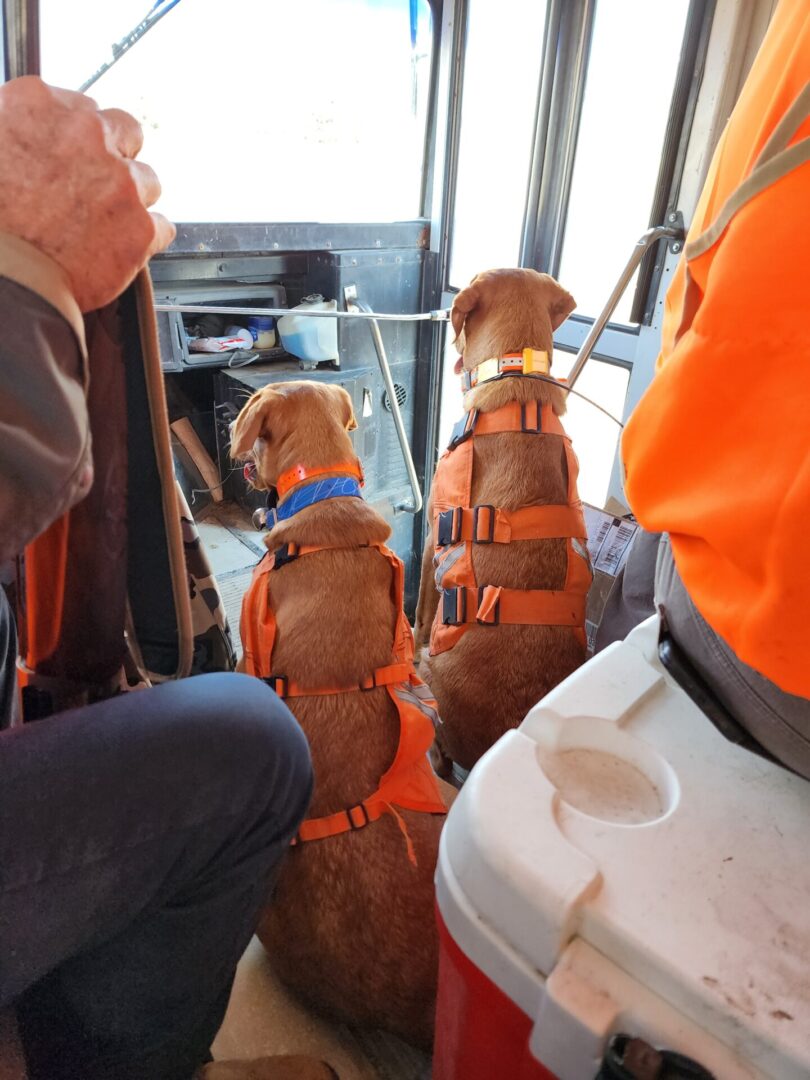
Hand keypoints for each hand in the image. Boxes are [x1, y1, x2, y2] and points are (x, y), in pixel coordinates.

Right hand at [0, 77, 174, 311]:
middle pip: (125, 130)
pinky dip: (146, 238)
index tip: (72, 157)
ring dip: (132, 199)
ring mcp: (120, 180)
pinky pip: (161, 227)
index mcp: (37, 105)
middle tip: (98, 184)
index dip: (77, 138)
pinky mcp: (142, 227)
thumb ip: (10, 128)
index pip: (79, 107)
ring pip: (147, 180)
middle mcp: (85, 133)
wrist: (5, 275)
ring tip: (105, 224)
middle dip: (117, 154)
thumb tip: (24, 137)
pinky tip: (122, 248)